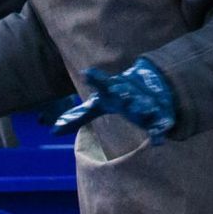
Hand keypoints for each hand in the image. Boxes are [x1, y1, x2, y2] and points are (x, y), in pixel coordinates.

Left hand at [52, 58, 176, 142]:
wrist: (155, 88)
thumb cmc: (120, 98)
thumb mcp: (100, 105)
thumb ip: (78, 116)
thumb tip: (53, 131)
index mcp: (114, 90)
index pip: (102, 83)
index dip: (95, 78)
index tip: (86, 73)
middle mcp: (130, 95)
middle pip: (125, 94)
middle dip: (122, 94)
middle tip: (117, 92)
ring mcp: (146, 104)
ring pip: (144, 106)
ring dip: (143, 107)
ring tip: (143, 110)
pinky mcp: (159, 116)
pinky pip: (159, 125)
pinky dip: (159, 131)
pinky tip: (158, 141)